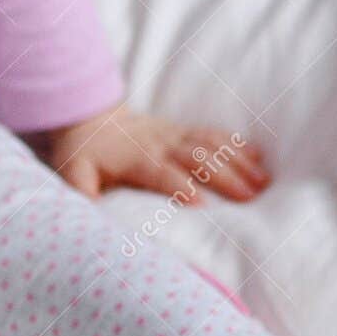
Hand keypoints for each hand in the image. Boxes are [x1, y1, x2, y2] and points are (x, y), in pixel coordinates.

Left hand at [37, 105, 270, 202]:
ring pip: (211, 145)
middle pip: (196, 158)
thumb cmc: (83, 154)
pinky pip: (214, 135)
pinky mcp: (183, 131)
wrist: (90, 118)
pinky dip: (237, 145)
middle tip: (251, 198)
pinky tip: (260, 158)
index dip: (179, 186)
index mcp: (134, 158)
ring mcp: (174, 135)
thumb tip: (89, 216)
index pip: (160, 172)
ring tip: (264, 182)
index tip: (201, 204)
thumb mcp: (72, 174)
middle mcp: (159, 144)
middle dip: (224, 176)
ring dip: (239, 162)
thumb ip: (81, 192)